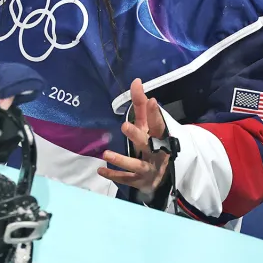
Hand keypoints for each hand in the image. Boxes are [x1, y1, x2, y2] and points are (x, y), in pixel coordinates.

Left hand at [98, 79, 171, 193]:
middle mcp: (156, 153)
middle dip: (136, 135)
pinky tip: (100, 170)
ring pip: (136, 165)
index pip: (158, 124)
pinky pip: (126, 178)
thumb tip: (136, 81)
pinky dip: (113, 175)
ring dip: (121, 160)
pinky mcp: (139, 180)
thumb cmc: (152, 144)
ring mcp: (148, 168)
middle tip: (124, 126)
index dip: (155, 114)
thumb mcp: (148, 126)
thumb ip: (141, 105)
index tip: (151, 100)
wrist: (161, 176)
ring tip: (106, 154)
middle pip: (147, 143)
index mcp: (159, 137)